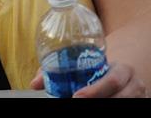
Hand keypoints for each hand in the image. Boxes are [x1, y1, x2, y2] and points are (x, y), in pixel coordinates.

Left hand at [30, 63, 147, 97]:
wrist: (125, 72)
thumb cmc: (100, 69)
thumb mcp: (87, 65)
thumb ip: (59, 70)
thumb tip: (34, 84)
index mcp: (123, 70)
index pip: (113, 80)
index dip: (95, 91)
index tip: (76, 96)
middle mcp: (134, 84)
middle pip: (119, 97)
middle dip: (97, 100)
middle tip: (75, 101)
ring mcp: (137, 97)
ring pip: (123, 103)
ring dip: (102, 104)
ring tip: (79, 102)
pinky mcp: (137, 103)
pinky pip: (125, 106)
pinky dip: (107, 106)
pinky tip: (91, 104)